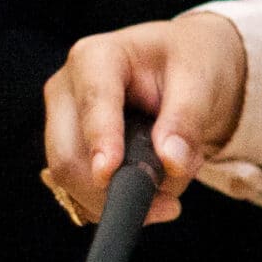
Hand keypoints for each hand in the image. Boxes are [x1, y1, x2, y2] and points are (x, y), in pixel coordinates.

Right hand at [44, 12, 246, 225]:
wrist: (184, 67)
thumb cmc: (189, 61)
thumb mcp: (200, 78)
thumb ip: (186, 119)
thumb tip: (170, 162)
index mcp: (95, 58)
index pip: (92, 105)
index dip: (100, 142)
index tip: (108, 174)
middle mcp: (66, 90)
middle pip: (69, 155)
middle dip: (117, 187)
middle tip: (171, 203)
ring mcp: (61, 124)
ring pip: (72, 182)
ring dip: (123, 196)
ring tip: (172, 180)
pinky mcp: (68, 153)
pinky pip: (80, 195)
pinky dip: (117, 201)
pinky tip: (152, 186)